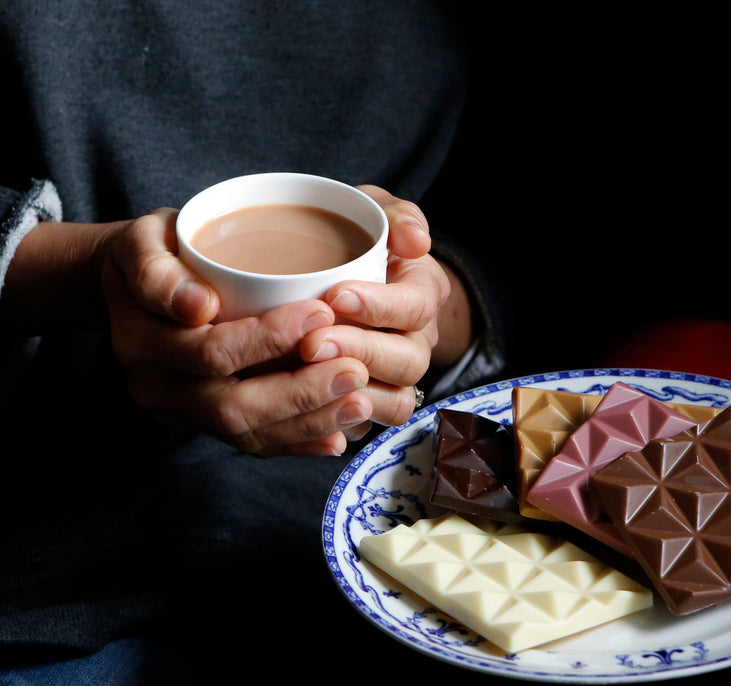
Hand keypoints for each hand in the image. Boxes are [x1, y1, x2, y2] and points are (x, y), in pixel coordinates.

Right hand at [4, 212, 375, 456]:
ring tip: (360, 401)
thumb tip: (200, 307)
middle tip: (355, 370)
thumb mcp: (144, 239)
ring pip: (246, 433)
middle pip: (230, 405)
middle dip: (299, 392)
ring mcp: (179, 412)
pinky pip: (252, 444)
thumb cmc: (157, 250)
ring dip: (308, 421)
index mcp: (138, 338)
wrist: (137, 288)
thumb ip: (160, 271)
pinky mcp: (203, 426)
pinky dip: (298, 441)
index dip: (266, 339)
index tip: (321, 313)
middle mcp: (154, 386)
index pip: (208, 351)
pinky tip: (339, 432)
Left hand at [297, 185, 472, 429]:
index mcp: (423, 292)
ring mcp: (397, 377)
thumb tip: (416, 239)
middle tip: (313, 343)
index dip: (380, 306)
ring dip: (353, 392)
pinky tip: (307, 409)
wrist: (341, 280)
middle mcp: (417, 340)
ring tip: (308, 376)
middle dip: (360, 352)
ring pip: (395, 401)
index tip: (337, 295)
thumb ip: (397, 216)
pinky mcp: (370, 404)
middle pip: (408, 361)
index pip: (415, 305)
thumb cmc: (357, 241)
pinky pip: (369, 426)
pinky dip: (342, 422)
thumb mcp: (376, 213)